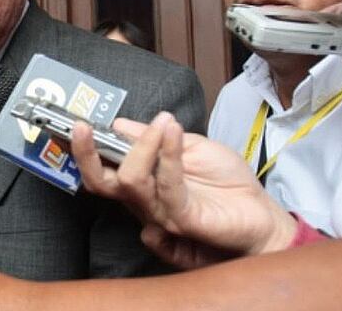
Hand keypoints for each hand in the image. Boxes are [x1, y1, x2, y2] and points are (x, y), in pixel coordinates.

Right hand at [73, 113, 296, 268]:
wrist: (262, 214)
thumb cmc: (229, 184)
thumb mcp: (191, 145)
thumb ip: (155, 138)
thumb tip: (119, 124)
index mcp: (142, 183)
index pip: (103, 168)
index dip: (86, 147)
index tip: (79, 122)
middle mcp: (144, 200)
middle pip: (100, 183)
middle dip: (85, 154)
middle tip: (81, 127)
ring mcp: (161, 213)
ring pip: (130, 182)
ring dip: (143, 145)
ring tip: (163, 123)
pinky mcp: (182, 220)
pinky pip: (166, 187)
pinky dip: (168, 154)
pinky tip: (173, 132)